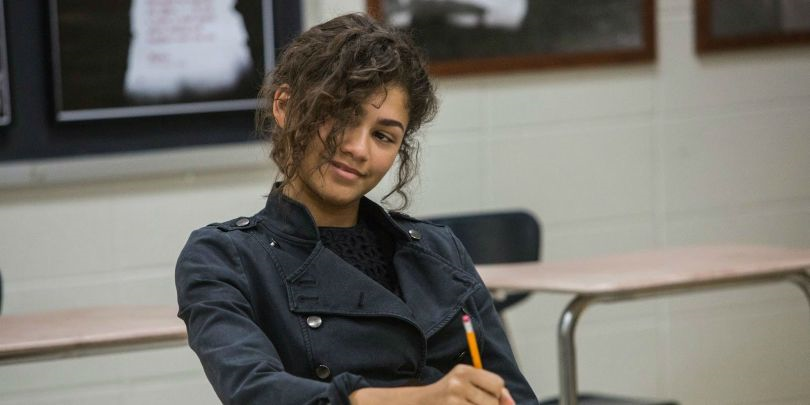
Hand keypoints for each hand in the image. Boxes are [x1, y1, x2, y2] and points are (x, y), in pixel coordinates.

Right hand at [349, 364, 515, 404]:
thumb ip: (491, 390)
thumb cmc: (449, 396)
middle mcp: (458, 382)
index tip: (485, 395)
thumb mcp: (467, 384)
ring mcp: (453, 399)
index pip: (498, 384)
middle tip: (472, 404)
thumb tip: (511, 402)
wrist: (419, 403)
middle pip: (493, 402)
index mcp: (464, 370)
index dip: (496, 394)